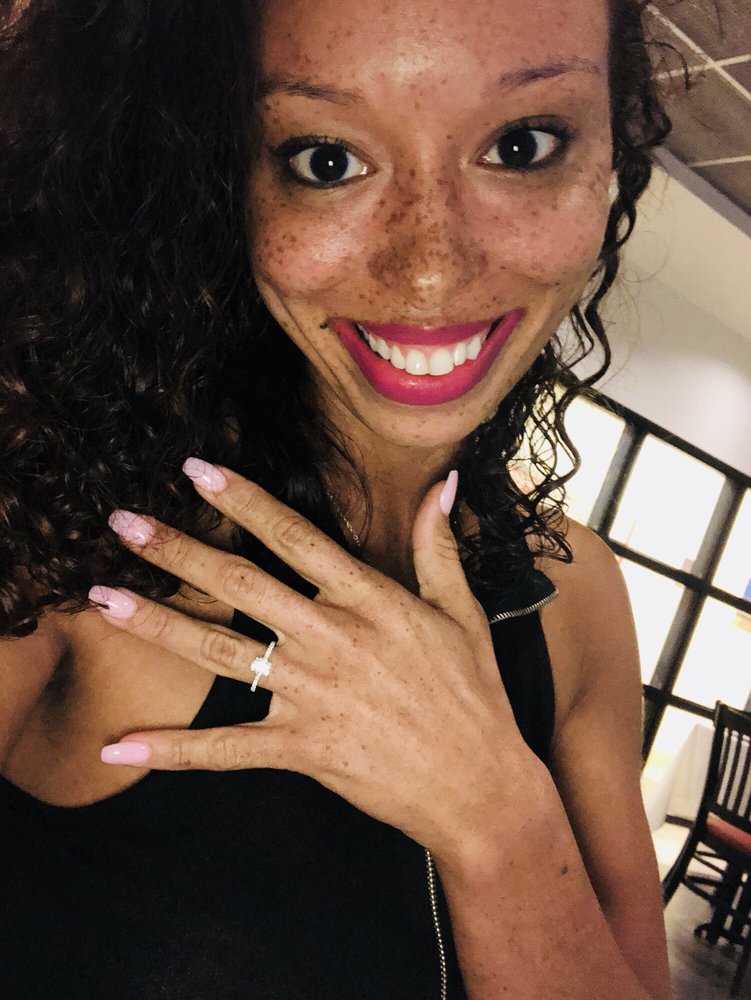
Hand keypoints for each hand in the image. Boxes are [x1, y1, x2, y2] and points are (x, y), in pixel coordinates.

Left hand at [91, 460, 535, 865]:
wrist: (479, 786)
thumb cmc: (473, 695)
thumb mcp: (464, 612)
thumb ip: (439, 547)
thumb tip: (443, 484)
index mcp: (369, 599)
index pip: (293, 536)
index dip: (241, 500)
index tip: (195, 471)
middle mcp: (332, 638)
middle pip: (240, 583)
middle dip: (176, 549)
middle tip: (122, 523)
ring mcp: (312, 694)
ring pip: (219, 652)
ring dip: (157, 623)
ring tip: (103, 598)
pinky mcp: (301, 747)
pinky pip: (225, 749)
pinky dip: (171, 750)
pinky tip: (119, 748)